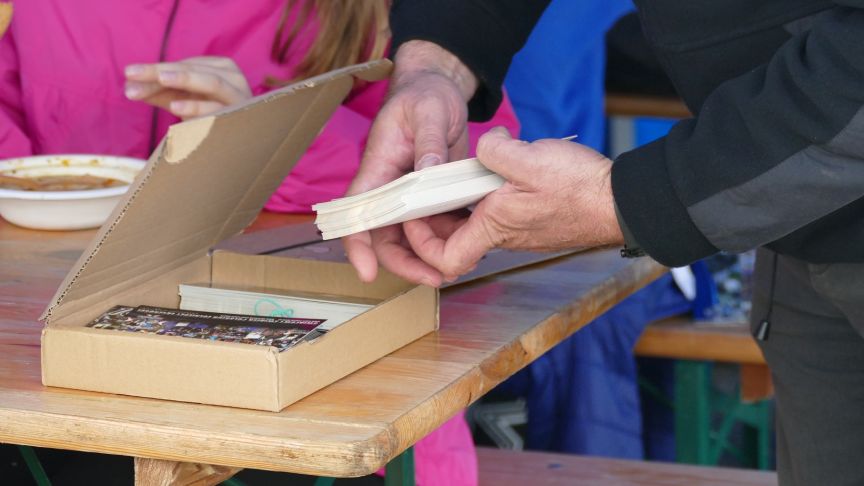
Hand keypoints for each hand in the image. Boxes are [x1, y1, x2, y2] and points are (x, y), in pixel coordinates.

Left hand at [124, 56, 251, 119]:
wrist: (241, 145)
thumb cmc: (210, 117)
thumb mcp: (182, 100)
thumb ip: (158, 91)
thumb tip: (127, 84)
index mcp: (221, 68)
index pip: (184, 65)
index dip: (155, 69)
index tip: (128, 74)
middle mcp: (234, 79)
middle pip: (194, 71)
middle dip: (162, 72)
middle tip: (133, 73)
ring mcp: (239, 98)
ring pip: (212, 84)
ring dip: (186, 79)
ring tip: (161, 79)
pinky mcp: (239, 119)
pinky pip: (217, 111)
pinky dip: (197, 107)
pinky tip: (175, 107)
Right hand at [343, 40, 477, 285]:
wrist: (438, 90)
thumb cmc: (424, 96)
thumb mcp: (428, 112)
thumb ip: (428, 143)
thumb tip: (427, 172)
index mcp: (377, 169)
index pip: (357, 212)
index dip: (357, 245)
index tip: (368, 272)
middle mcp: (389, 188)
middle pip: (384, 237)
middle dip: (405, 263)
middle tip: (436, 278)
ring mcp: (410, 196)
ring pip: (410, 238)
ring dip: (430, 256)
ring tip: (459, 267)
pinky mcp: (432, 197)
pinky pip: (436, 226)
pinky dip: (449, 239)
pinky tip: (472, 246)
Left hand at [401, 127, 624, 281]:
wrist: (621, 201)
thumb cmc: (579, 188)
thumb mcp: (527, 157)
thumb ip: (493, 151)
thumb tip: (485, 146)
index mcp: (494, 226)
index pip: (445, 258)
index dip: (421, 243)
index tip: (415, 217)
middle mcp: (503, 235)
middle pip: (454, 239)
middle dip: (436, 217)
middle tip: (429, 189)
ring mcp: (519, 229)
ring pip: (475, 223)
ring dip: (461, 202)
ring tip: (458, 174)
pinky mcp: (532, 219)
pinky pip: (497, 213)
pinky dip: (486, 196)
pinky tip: (494, 170)